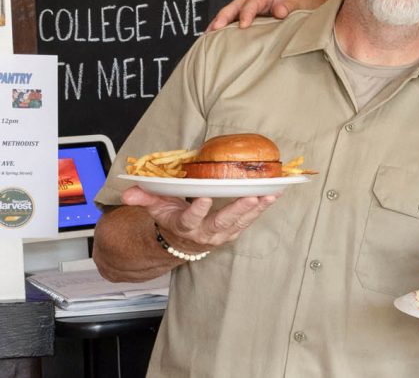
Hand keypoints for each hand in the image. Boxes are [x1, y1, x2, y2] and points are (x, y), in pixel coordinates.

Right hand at [121, 185, 279, 251]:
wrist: (182, 241)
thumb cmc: (171, 218)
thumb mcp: (155, 208)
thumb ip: (144, 199)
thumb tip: (127, 194)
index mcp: (184, 226)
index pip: (190, 220)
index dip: (197, 210)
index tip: (205, 198)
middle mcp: (205, 233)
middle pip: (222, 222)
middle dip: (237, 210)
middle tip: (251, 197)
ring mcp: (222, 234)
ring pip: (240, 222)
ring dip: (257, 208)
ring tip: (270, 194)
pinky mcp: (234, 231)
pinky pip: (250, 220)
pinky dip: (263, 208)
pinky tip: (275, 194)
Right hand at [206, 0, 329, 30]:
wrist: (310, 7)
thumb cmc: (305, 4)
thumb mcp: (301, 3)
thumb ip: (290, 6)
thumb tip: (279, 12)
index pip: (253, 1)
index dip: (247, 13)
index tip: (244, 26)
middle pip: (236, 5)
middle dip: (224, 16)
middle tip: (214, 29)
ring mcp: (253, 10)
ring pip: (233, 14)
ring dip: (221, 24)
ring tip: (208, 36)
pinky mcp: (253, 20)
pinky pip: (237, 23)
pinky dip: (227, 30)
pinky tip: (218, 40)